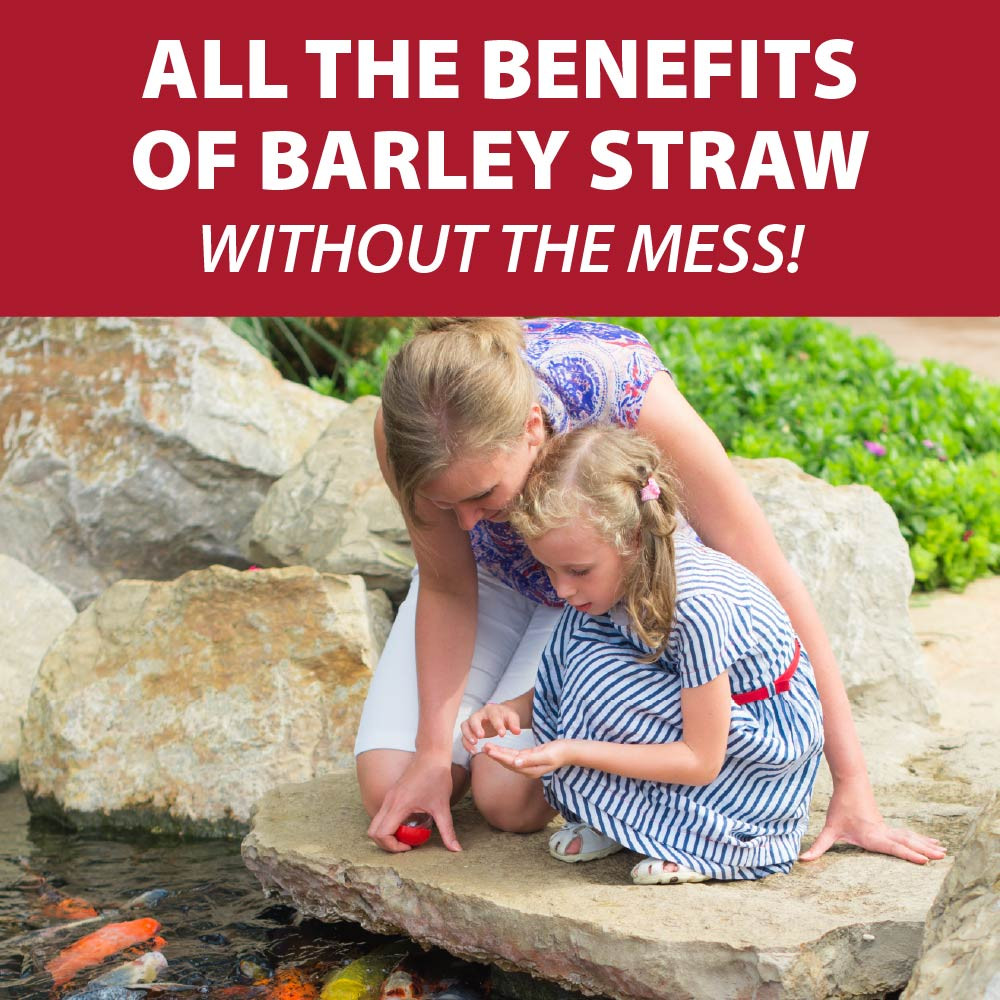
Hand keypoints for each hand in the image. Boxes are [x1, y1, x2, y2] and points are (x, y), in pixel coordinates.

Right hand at [367, 755, 461, 853]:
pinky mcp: (391, 794)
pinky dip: (389, 825)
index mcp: (398, 805)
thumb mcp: (442, 806)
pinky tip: (408, 824)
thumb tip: (456, 849)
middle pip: (373, 831)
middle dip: (386, 844)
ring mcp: (388, 797)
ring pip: (376, 823)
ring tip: (408, 836)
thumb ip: (447, 830)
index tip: (409, 847)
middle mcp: (389, 801)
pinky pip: (382, 815)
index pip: (381, 834)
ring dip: (387, 834)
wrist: (432, 754)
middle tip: (406, 845)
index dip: (392, 846)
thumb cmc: (437, 777)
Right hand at [460, 702, 521, 754]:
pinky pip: (464, 736)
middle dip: (476, 727)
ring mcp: (472, 721)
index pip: (493, 715)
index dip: (497, 725)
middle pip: (473, 718)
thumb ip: (515, 724)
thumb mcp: (512, 717)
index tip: (502, 735)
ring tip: (475, 744)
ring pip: (465, 726)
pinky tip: (473, 751)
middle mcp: (479, 714)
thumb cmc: (504, 716)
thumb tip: (517, 732)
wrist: (499, 715)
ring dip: (468, 735)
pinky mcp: (469, 730)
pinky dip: (466, 744)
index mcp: (491, 710)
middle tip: (481, 736)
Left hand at [482, 739, 572, 778]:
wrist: (570, 751)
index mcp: (530, 769)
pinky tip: (499, 750)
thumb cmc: (560, 752)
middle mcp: (527, 769)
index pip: (510, 762)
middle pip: (507, 762)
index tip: (488, 750)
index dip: (498, 756)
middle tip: (484, 747)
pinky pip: (515, 756)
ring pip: (510, 759)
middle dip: (495, 755)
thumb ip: (530, 759)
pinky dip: (506, 753)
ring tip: (488, 747)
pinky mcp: (530, 758)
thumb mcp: (546, 755)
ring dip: (499, 754)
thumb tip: (515, 763)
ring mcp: (528, 764)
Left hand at [800, 777, 946, 863]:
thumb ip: (818, 846)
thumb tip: (802, 859)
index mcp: (871, 836)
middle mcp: (882, 832)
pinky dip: (920, 838)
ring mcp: (886, 828)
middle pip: (907, 842)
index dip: (908, 854)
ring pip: (910, 837)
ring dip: (926, 844)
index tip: (924, 860)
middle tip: (943, 857)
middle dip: (924, 850)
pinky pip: (907, 834)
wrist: (850, 783)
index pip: (892, 847)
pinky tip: (932, 842)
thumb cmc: (840, 807)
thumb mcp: (829, 828)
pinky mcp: (887, 826)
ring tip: (944, 851)